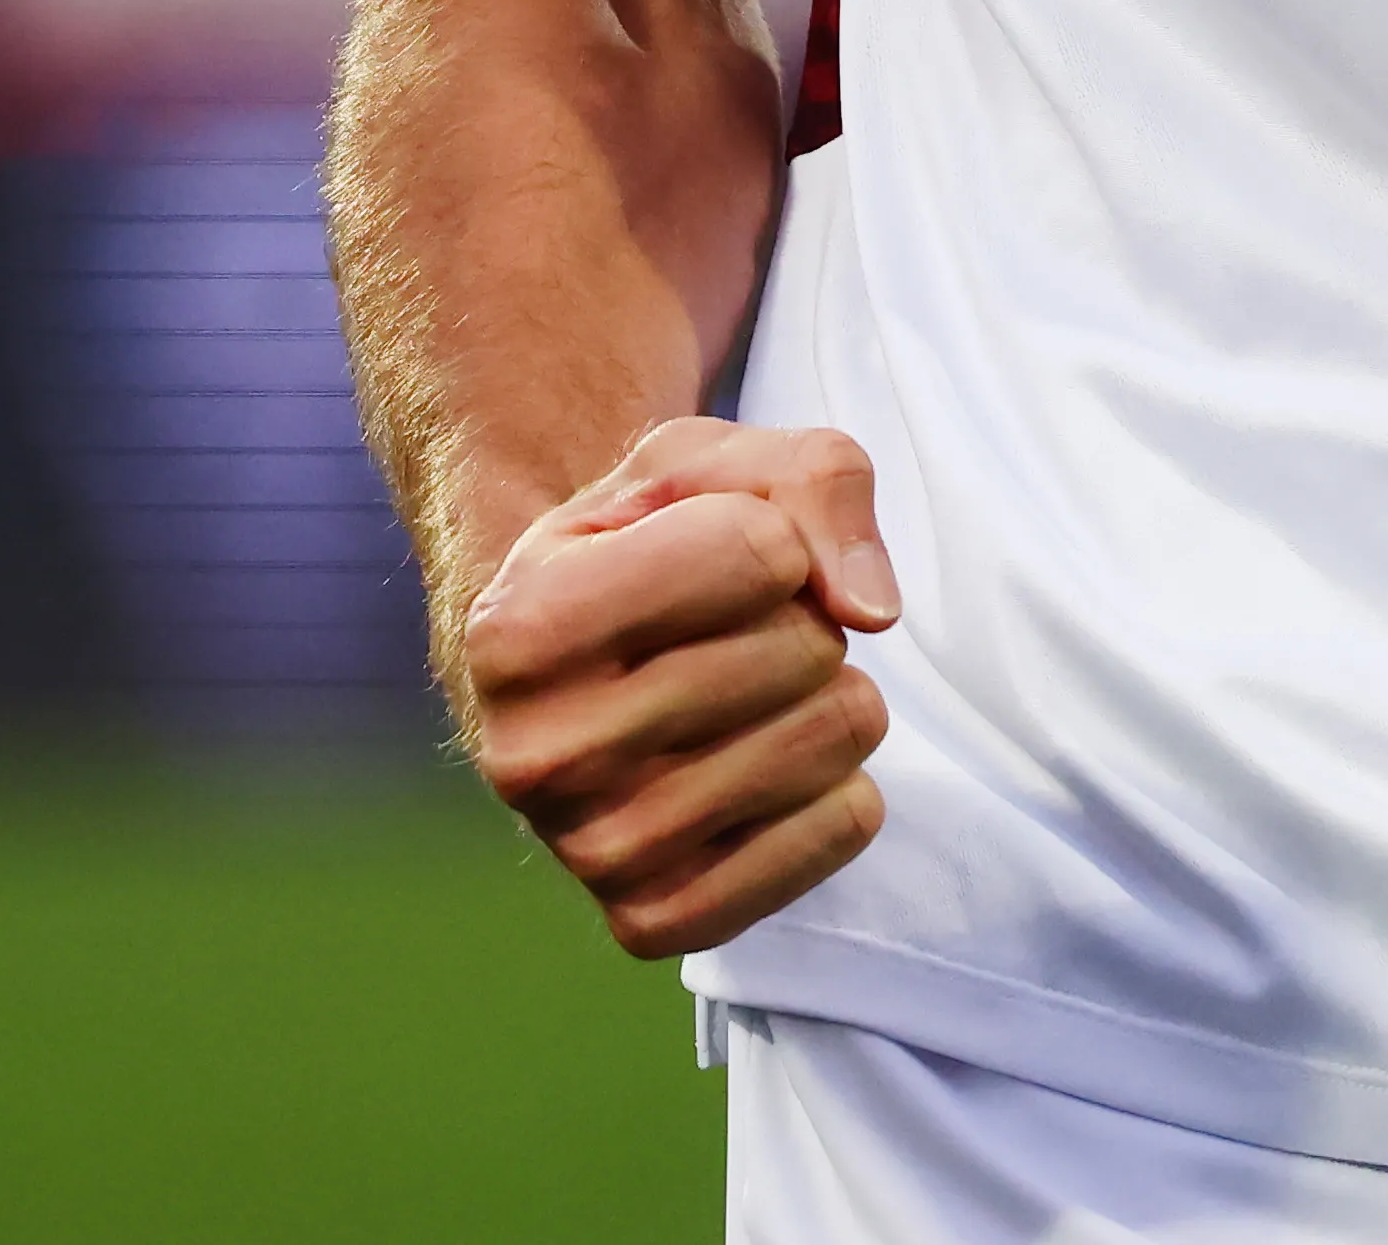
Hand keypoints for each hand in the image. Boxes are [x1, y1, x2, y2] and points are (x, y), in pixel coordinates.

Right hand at [455, 418, 901, 955]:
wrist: (574, 674)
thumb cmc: (645, 547)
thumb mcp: (707, 465)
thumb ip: (814, 481)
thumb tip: (871, 612)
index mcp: (516, 628)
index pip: (761, 549)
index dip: (771, 531)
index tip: (714, 550)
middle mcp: (534, 757)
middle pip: (805, 645)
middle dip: (801, 616)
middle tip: (732, 633)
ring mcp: (594, 853)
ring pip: (835, 734)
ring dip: (826, 695)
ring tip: (752, 694)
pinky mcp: (658, 920)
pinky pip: (845, 825)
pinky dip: (837, 783)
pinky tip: (765, 769)